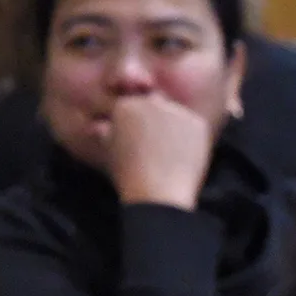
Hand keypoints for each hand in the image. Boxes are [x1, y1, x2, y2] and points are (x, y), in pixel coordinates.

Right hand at [106, 94, 216, 209]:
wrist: (158, 193)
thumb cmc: (130, 176)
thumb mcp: (111, 153)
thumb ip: (106, 134)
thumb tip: (100, 126)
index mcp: (124, 106)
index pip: (133, 107)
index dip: (137, 128)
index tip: (139, 146)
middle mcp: (150, 103)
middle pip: (155, 106)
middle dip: (156, 123)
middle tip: (157, 151)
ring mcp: (175, 111)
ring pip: (175, 115)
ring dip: (174, 128)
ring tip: (169, 156)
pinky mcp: (196, 121)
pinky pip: (194, 125)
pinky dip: (191, 138)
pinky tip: (183, 156)